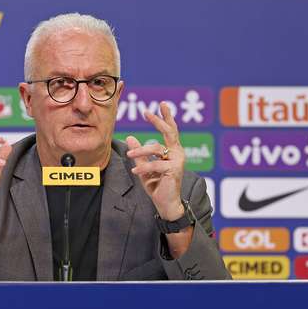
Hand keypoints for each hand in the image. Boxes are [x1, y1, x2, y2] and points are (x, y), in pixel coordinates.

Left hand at [126, 101, 184, 220]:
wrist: (165, 203)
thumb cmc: (157, 186)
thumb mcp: (144, 167)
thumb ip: (139, 153)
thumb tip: (130, 137)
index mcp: (173, 150)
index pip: (171, 130)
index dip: (166, 117)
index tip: (161, 104)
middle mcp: (178, 153)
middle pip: (169, 132)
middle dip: (158, 121)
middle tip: (146, 112)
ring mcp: (177, 161)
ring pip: (156, 148)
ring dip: (141, 150)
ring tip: (129, 154)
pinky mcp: (174, 170)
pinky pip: (154, 164)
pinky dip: (143, 167)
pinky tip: (134, 171)